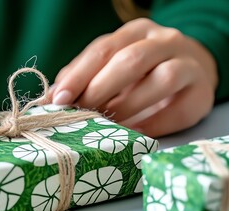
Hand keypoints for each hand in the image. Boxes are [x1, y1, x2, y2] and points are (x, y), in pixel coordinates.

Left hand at [51, 18, 217, 136]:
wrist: (189, 69)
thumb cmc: (142, 71)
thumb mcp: (111, 65)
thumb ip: (84, 77)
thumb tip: (52, 96)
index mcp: (134, 33)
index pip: (103, 49)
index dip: (79, 75)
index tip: (59, 98)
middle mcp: (163, 41)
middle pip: (131, 61)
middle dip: (100, 88)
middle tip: (80, 111)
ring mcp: (187, 63)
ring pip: (161, 79)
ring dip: (129, 106)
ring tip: (106, 124)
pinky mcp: (201, 92)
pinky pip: (178, 110)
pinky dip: (154, 124)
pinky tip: (135, 134)